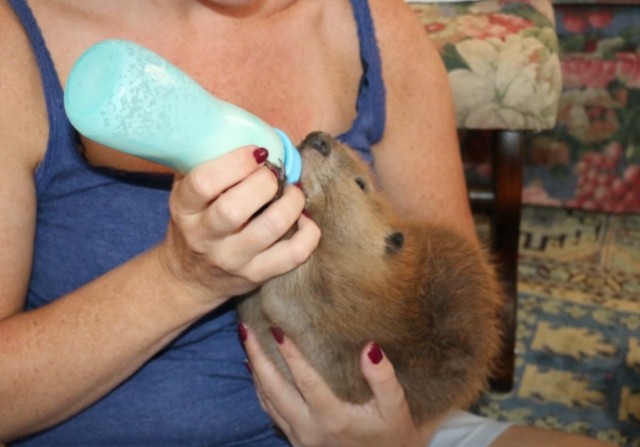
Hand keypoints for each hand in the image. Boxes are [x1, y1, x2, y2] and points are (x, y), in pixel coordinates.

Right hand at [158, 146, 320, 306]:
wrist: (188, 277)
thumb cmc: (194, 222)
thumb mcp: (186, 191)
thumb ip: (207, 162)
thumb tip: (248, 130)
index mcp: (185, 208)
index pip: (204, 182)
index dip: (236, 161)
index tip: (256, 152)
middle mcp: (205, 236)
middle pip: (236, 208)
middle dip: (266, 182)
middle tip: (274, 174)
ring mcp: (232, 259)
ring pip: (271, 227)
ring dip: (292, 202)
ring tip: (293, 193)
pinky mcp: (256, 275)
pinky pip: (293, 255)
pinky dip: (309, 234)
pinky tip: (305, 220)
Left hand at [242, 324, 440, 446]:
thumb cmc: (393, 434)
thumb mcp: (396, 408)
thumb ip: (384, 379)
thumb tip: (370, 348)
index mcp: (333, 418)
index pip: (305, 381)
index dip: (290, 354)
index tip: (276, 328)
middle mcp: (310, 429)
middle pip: (274, 390)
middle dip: (257, 357)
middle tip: (245, 329)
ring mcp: (300, 437)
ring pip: (267, 401)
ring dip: (255, 371)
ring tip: (246, 341)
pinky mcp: (297, 440)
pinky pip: (271, 412)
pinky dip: (260, 389)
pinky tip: (254, 371)